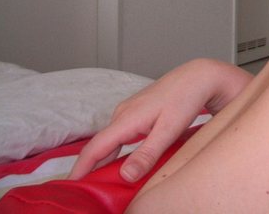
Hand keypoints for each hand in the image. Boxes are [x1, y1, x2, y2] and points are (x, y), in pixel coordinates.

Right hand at [68, 59, 251, 181]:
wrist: (199, 76)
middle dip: (89, 169)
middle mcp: (122, 114)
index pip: (95, 148)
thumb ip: (147, 153)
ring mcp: (129, 112)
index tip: (70, 188)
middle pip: (99, 146)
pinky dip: (115, 151)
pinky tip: (119, 164)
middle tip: (85, 192)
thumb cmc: (186, 99)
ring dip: (102, 161)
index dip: (80, 169)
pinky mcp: (137, 113)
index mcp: (126, 118)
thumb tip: (125, 175)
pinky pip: (119, 136)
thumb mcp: (169, 129)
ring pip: (110, 141)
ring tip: (98, 183)